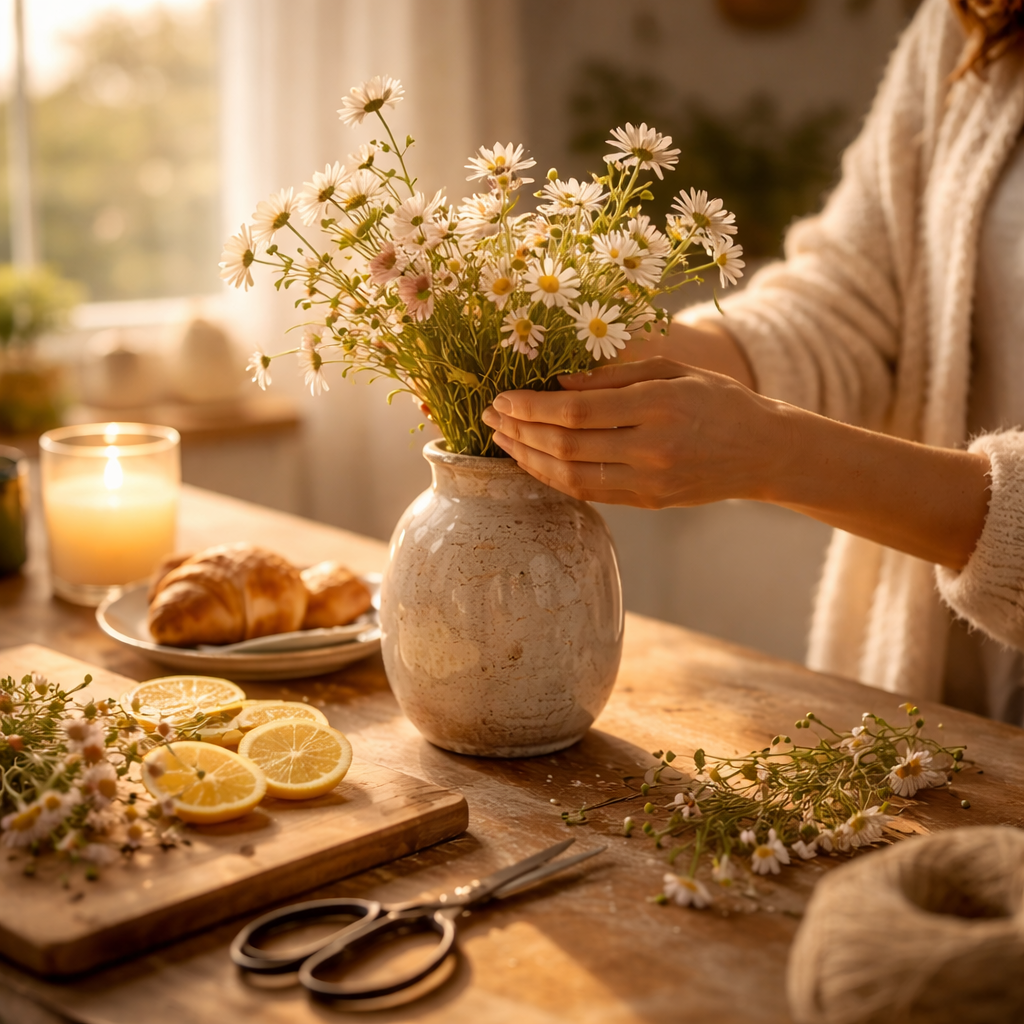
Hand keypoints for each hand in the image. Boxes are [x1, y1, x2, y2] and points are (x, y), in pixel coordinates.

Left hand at [480, 357, 780, 508]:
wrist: (763, 451)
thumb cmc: (718, 399)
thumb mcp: (672, 370)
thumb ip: (614, 375)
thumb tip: (557, 381)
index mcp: (657, 406)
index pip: (575, 411)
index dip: (530, 406)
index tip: (502, 398)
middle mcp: (650, 448)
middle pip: (565, 445)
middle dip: (519, 430)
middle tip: (489, 416)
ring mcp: (649, 481)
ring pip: (570, 476)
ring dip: (528, 459)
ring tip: (502, 441)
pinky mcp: (648, 502)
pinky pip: (589, 493)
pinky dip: (554, 479)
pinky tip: (532, 463)